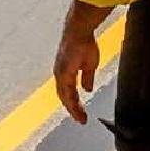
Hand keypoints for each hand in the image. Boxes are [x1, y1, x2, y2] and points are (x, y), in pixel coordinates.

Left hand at [52, 0, 111, 124]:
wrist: (79, 30)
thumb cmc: (84, 43)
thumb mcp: (89, 64)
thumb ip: (87, 77)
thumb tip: (87, 89)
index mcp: (65, 72)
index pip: (68, 92)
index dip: (74, 103)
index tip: (82, 113)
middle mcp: (60, 74)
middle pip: (65, 97)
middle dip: (73, 109)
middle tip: (81, 119)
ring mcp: (60, 73)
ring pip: (64, 96)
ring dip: (72, 108)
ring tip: (81, 118)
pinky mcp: (63, 72)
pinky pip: (66, 91)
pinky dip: (71, 101)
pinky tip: (76, 108)